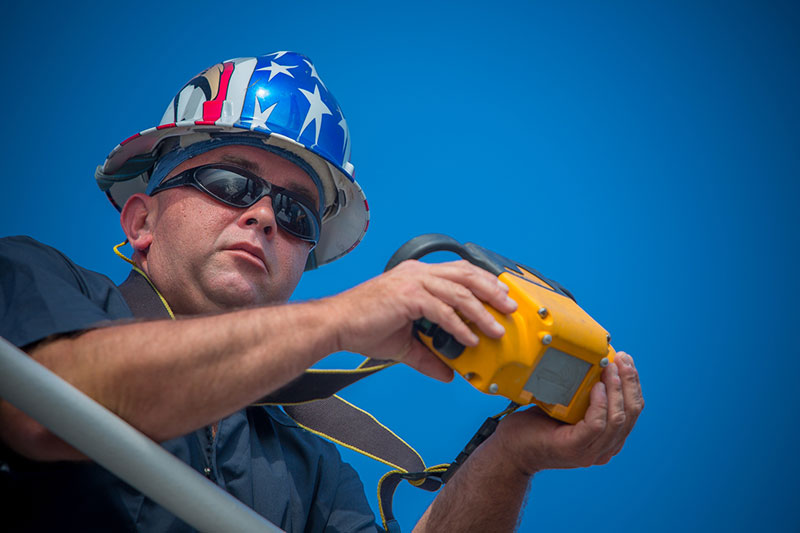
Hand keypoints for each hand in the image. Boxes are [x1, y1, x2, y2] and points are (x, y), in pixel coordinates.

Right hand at [328, 259, 517, 380]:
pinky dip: (459, 326)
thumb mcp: (405, 344)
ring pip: (460, 292)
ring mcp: (413, 281)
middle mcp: (418, 272)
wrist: (336, 325)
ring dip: (482, 312)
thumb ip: (428, 355)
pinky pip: (442, 310)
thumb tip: (448, 373)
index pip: (460, 271)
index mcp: (417, 275)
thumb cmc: (364, 327)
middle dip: (492, 291)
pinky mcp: (408, 296)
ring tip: (496, 329)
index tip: (501, 297)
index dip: (484, 281)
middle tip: (510, 308)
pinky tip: (469, 339)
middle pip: (467, 274)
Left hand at [491, 351, 643, 474]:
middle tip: (621, 359)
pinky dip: (600, 404)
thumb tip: (596, 364)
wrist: (511, 449)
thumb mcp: (567, 407)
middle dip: (629, 383)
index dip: (633, 385)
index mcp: (607, 439)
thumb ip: (585, 396)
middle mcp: (604, 449)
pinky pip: (597, 424)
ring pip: (617, 419)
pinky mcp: (575, 448)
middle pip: (630, 414)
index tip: (626, 362)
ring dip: (617, 390)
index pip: (632, 411)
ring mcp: (590, 452)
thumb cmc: (536, 425)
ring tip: (610, 368)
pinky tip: (596, 387)